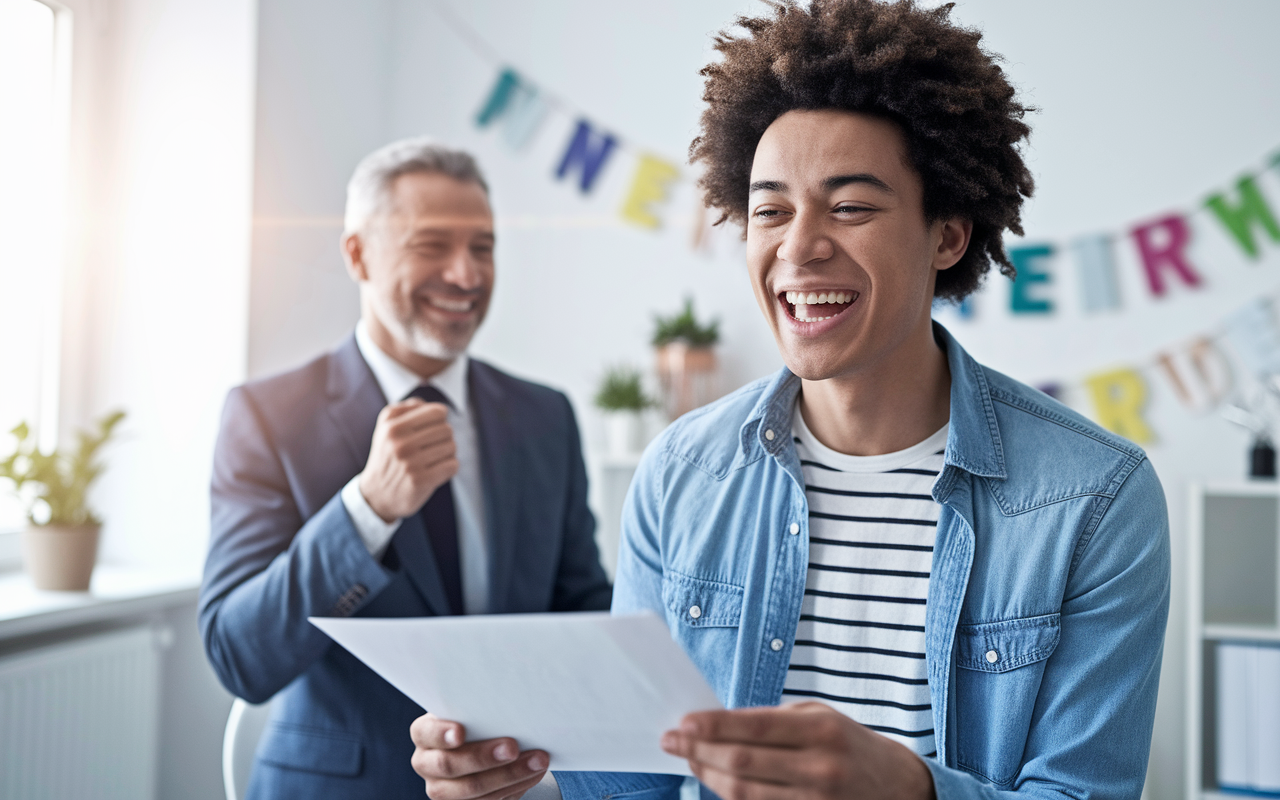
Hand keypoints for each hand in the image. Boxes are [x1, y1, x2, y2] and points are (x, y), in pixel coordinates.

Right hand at [360, 398, 458, 521]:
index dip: (440, 420)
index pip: (437, 412)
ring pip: (452, 447)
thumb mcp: (387, 427)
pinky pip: (452, 465)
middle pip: (447, 429)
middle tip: (431, 447)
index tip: (432, 429)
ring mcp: (409, 462)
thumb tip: (435, 407)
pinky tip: (435, 471)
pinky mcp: (420, 481)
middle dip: (444, 438)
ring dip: (447, 453)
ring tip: (432, 459)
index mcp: (392, 425)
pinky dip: (449, 468)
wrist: (376, 494)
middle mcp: (399, 442)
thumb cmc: (389, 456)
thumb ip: (408, 409)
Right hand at [410, 713, 548, 799]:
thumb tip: (512, 702)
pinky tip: (534, 773)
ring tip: (537, 761)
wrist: (486, 745)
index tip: (461, 732)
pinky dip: (515, 787)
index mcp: (424, 733)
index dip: (441, 734)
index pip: (425, 732)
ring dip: (509, 775)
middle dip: (484, 757)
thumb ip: (481, 709)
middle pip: (449, 765)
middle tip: (512, 747)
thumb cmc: (480, 720)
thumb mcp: (474, 711)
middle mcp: (426, 763)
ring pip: (471, 789)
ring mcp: (442, 789)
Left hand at [661, 702, 934, 799]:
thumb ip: (772, 721)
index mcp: (821, 730)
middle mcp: (819, 768)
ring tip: (689, 760)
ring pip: (743, 793)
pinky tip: (716, 781)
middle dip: (698, 751)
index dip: (712, 726)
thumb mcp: (818, 716)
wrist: (897, 787)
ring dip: (708, 776)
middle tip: (670, 740)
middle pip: (741, 763)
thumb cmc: (847, 743)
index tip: (682, 722)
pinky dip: (731, 796)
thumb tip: (716, 725)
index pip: (754, 728)